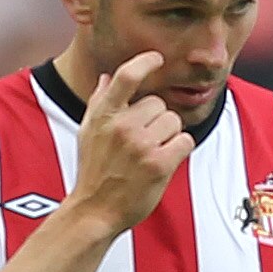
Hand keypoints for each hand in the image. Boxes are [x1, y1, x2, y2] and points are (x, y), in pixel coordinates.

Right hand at [70, 51, 193, 234]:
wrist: (95, 212)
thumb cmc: (93, 173)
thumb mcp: (87, 133)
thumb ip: (99, 103)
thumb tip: (107, 77)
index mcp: (105, 116)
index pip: (127, 76)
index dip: (145, 62)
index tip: (156, 59)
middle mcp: (122, 127)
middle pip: (159, 104)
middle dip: (157, 121)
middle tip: (144, 143)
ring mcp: (141, 146)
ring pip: (174, 122)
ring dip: (169, 136)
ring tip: (153, 153)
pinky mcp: (158, 164)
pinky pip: (185, 141)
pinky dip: (180, 150)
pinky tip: (166, 161)